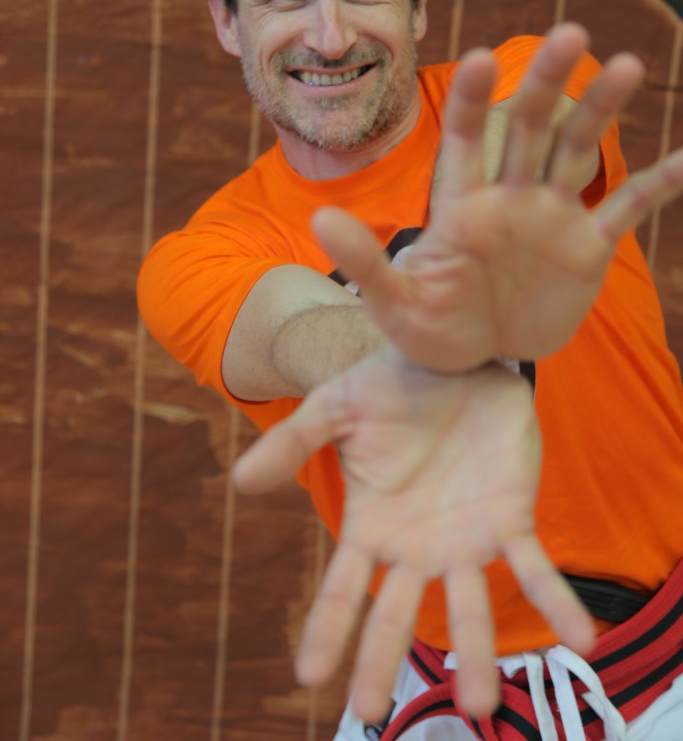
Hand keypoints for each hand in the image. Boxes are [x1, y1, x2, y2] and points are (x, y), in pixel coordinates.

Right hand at [233, 349, 594, 720]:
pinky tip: (582, 638)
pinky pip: (535, 569)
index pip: (341, 589)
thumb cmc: (388, 385)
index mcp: (370, 527)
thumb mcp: (334, 408)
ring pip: (469, 608)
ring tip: (481, 704)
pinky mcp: (511, 518)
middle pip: (396, 615)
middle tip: (371, 713)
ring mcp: (465, 539)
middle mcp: (415, 548)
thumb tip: (238, 482)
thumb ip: (292, 444)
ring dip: (477, 654)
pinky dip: (557, 605)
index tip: (308, 676)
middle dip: (382, 663)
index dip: (326, 630)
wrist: (450, 355)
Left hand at [312, 24, 682, 370]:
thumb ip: (366, 263)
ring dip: (600, 112)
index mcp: (461, 205)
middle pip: (530, 129)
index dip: (475, 101)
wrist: (475, 363)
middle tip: (571, 34)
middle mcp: (508, 197)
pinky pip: (623, 210)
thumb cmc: (429, 331)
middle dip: (548, 84)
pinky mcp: (585, 248)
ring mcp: (549, 217)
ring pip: (577, 152)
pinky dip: (654, 187)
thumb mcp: (393, 305)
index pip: (467, 139)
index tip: (482, 57)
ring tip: (627, 66)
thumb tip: (319, 221)